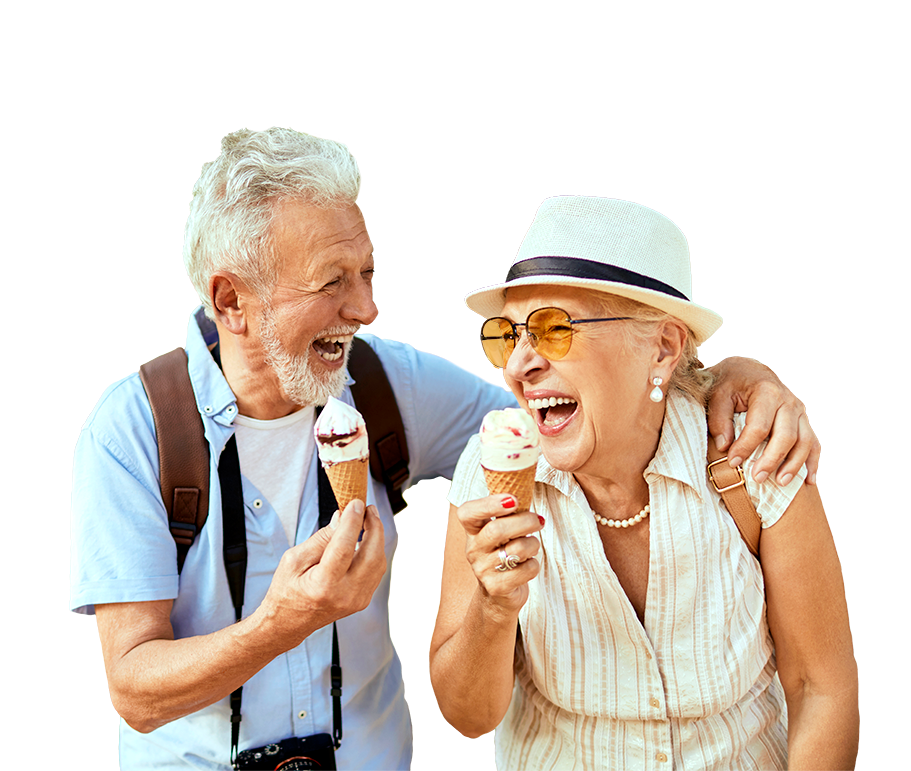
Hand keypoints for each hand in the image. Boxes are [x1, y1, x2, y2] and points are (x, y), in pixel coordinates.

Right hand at [259, 498, 385, 650]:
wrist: (288, 623)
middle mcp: (345, 595)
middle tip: (368, 508)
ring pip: (378, 562)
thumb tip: (342, 517)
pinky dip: (374, 551)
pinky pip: (376, 571)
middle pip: (372, 555)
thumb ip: (321, 538)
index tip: (357, 503)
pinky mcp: (362, 600)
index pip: (345, 547)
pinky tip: (366, 539)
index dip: (353, 522)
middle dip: (374, 527)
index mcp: (323, 585)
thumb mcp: (294, 559)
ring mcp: (357, 600)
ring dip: (376, 538)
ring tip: (367, 520)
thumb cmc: (287, 589)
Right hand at [457, 494, 543, 613]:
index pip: (467, 513)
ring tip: (532, 546)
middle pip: (497, 530)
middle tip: (538, 520)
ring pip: (516, 549)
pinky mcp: (496, 588)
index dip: (488, 504)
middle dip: (524, 522)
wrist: (499, 594)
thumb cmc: (506, 553)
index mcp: (473, 531)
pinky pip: (525, 570)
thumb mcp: (502, 532)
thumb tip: (525, 486)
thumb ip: (508, 512)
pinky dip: (534, 565)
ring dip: (532, 544)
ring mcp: (482, 570)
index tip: (512, 500)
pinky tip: (528, 565)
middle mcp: (474, 550)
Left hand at [707, 357, 820, 484]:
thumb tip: (724, 446)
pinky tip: (808, 482)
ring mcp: (799, 412)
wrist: (747, 371)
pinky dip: (811, 463)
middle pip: (786, 436)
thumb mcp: (717, 394)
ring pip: (804, 442)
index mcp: (767, 391)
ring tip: (780, 483)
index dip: (746, 447)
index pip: (759, 426)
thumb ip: (719, 419)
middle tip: (756, 478)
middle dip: (772, 460)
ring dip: (794, 465)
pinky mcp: (803, 421)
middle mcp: (788, 401)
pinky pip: (813, 443)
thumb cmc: (730, 384)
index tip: (732, 462)